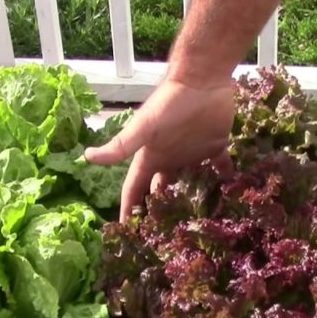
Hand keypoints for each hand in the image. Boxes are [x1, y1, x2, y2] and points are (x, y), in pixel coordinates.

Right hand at [83, 77, 235, 221]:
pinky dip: (225, 181)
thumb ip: (121, 145)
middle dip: (160, 212)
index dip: (129, 209)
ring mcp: (193, 153)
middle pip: (162, 190)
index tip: (126, 233)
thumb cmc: (170, 102)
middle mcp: (170, 158)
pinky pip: (222, 169)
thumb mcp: (144, 126)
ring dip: (192, 202)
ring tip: (197, 227)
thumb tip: (86, 157)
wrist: (202, 79)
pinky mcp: (216, 147)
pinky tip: (229, 199)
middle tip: (163, 238)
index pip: (135, 188)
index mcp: (150, 156)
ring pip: (191, 184)